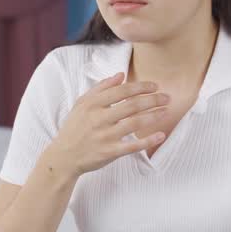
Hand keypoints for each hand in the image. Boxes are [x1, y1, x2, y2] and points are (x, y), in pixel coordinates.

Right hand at [46, 72, 170, 177]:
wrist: (63, 156)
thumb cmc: (74, 128)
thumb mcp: (81, 104)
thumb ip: (101, 88)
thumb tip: (121, 75)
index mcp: (92, 104)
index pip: (122, 91)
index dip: (141, 87)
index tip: (155, 86)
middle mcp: (99, 119)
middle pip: (132, 105)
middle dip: (152, 99)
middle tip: (167, 97)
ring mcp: (105, 136)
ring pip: (134, 123)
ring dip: (154, 116)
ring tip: (166, 111)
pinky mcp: (109, 152)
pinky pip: (133, 146)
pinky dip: (148, 140)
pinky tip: (161, 135)